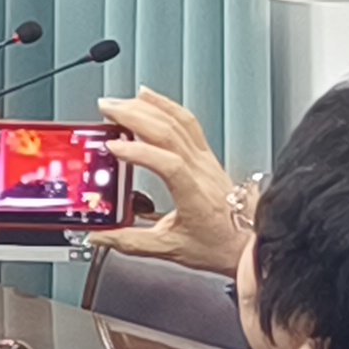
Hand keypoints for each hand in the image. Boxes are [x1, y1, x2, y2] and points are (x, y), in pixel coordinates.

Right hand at [90, 89, 249, 269]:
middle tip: (106, 109)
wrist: (250, 243)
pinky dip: (166, 105)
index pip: (170, 165)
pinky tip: (149, 98)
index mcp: (195, 198)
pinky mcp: (207, 156)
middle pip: (171, 133)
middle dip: (134, 115)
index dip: (140, 152)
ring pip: (179, 122)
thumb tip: (98, 236)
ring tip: (119, 102)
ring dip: (146, 107)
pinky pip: (188, 122)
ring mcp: (207, 161)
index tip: (113, 147)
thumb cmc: (220, 247)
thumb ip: (130, 242)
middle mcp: (203, 173)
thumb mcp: (171, 250)